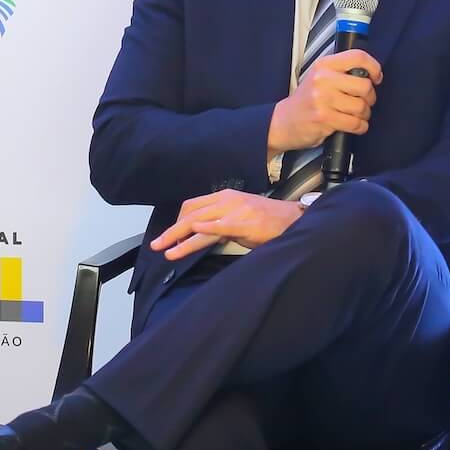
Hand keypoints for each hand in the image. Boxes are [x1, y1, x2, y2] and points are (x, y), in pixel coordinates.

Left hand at [151, 191, 303, 260]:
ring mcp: (235, 211)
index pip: (191, 206)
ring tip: (167, 251)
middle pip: (190, 214)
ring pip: (199, 223)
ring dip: (180, 238)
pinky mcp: (245, 224)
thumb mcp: (238, 217)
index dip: (177, 222)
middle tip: (156, 245)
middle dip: (171, 232)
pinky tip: (191, 238)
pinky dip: (204, 231)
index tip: (169, 237)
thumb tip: (202, 234)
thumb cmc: (267, 220)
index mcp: (224, 197)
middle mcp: (227, 201)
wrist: (293, 218)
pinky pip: (220, 227)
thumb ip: (219, 223)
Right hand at [268, 49, 382, 153]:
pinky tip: (354, 126)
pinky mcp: (324, 118)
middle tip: (364, 102)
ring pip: (361, 107)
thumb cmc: (305, 101)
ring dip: (364, 114)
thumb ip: (341, 72)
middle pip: (364, 85)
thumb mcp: (318, 77)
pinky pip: (355, 123)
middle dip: (370, 97)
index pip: (358, 57)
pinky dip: (360, 127)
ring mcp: (323, 99)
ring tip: (355, 115)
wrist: (282, 122)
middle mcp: (323, 79)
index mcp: (324, 65)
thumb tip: (370, 74)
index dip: (374, 67)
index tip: (376, 77)